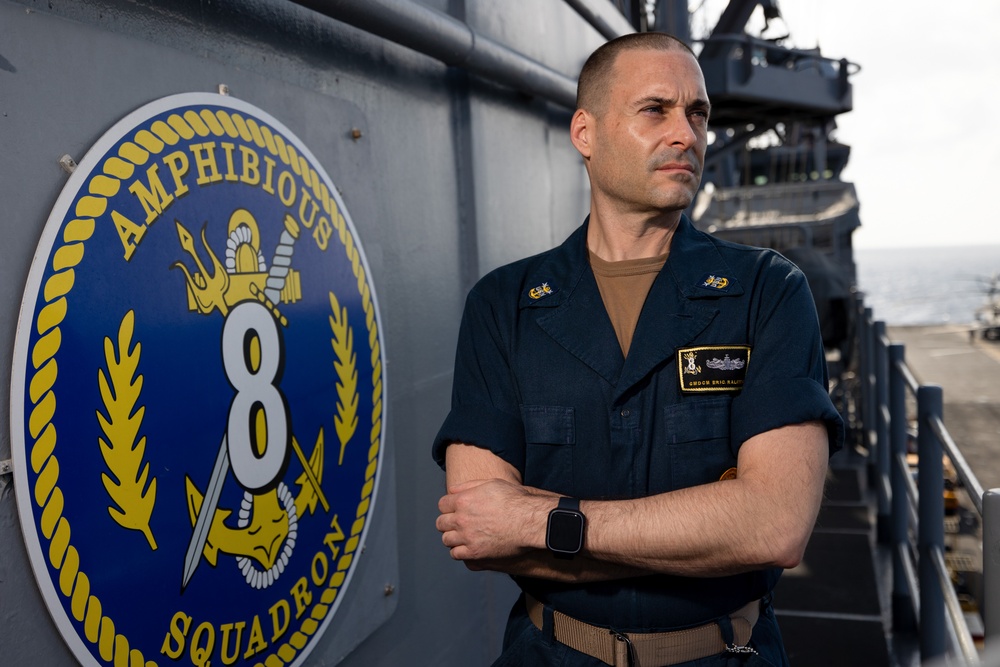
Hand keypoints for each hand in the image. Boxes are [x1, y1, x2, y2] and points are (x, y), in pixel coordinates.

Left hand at [436, 478, 551, 561]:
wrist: (530, 520)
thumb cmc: (515, 500)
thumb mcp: (492, 483)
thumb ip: (469, 486)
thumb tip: (452, 489)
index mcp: (463, 500)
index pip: (442, 505)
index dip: (448, 507)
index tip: (454, 510)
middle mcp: (461, 519)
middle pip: (441, 523)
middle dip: (448, 522)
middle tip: (458, 523)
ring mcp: (467, 537)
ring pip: (447, 539)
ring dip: (453, 537)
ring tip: (462, 536)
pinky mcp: (474, 552)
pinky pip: (456, 554)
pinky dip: (459, 550)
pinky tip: (467, 546)